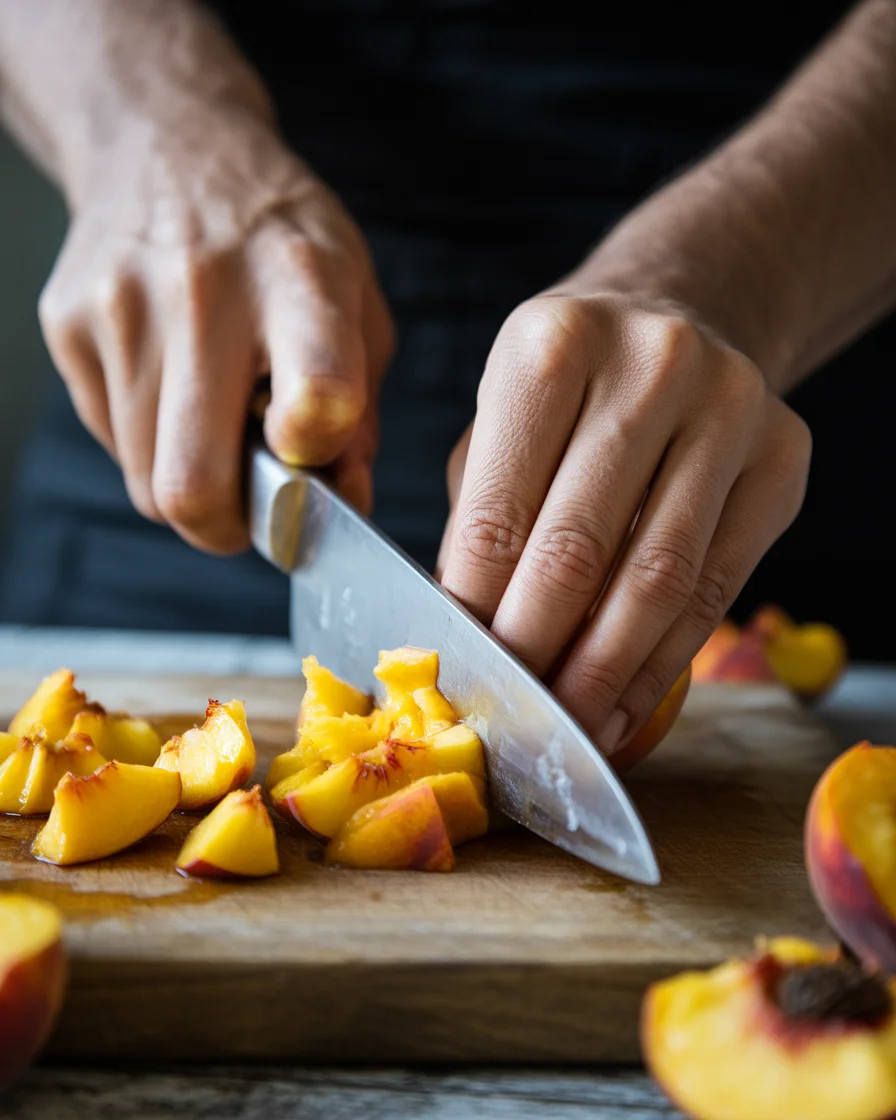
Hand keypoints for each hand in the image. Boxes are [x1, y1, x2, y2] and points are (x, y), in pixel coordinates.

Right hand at [38, 103, 393, 552]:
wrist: (169, 147)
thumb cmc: (280, 240)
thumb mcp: (356, 302)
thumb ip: (362, 412)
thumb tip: (341, 504)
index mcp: (302, 282)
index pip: (316, 396)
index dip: (316, 460)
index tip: (315, 466)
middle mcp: (204, 293)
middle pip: (192, 482)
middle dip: (229, 528)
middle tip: (255, 512)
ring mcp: (121, 308)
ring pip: (146, 481)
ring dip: (188, 484)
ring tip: (217, 427)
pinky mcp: (66, 324)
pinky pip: (113, 441)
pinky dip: (150, 443)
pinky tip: (174, 388)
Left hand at [438, 290, 810, 763]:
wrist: (680, 311)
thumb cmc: (570, 387)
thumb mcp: (502, 418)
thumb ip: (483, 515)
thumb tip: (464, 635)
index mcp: (549, 346)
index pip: (499, 510)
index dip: (474, 609)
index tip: (457, 671)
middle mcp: (648, 364)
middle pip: (578, 549)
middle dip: (536, 651)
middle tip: (508, 714)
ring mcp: (728, 406)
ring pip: (657, 579)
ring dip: (603, 673)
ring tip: (566, 728)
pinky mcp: (782, 455)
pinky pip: (717, 587)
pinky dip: (663, 663)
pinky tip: (623, 705)